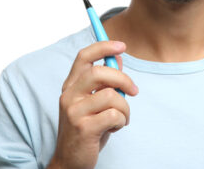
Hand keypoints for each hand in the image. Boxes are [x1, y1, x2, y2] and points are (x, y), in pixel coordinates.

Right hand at [47, 41, 137, 168]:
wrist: (70, 161)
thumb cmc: (87, 129)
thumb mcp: (94, 102)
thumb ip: (104, 81)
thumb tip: (118, 57)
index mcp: (71, 86)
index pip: (84, 57)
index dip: (103, 47)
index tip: (121, 45)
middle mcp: (69, 96)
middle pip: (99, 73)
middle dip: (123, 79)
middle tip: (135, 90)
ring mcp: (74, 112)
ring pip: (112, 96)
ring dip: (125, 108)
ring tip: (121, 118)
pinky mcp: (84, 128)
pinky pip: (114, 115)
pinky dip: (122, 121)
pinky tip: (115, 128)